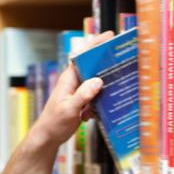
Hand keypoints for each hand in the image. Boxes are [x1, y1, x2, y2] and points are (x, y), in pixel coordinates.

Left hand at [31, 31, 113, 146]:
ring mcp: (79, 92)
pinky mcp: (83, 102)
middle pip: (93, 67)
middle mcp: (75, 82)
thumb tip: (98, 81)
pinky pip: (97, 97)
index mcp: (69, 78)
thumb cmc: (54, 123)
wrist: (48, 137)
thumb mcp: (69, 109)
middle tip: (124, 60)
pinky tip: (105, 110)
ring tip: (120, 86)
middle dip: (108, 64)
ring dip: (107, 87)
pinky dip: (102, 102)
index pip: (83, 56)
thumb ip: (83, 95)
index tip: (109, 36)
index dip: (95, 44)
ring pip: (97, 83)